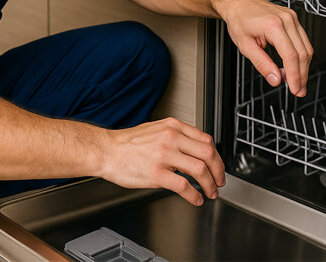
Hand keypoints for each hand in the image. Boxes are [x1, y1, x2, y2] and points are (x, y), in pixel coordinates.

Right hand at [99, 118, 224, 205]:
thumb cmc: (127, 144)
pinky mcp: (156, 173)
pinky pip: (183, 185)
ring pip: (199, 169)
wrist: (105, 151)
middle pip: (208, 153)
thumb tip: (194, 151)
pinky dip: (194, 195)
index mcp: (173, 126)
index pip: (206, 140)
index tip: (218, 167)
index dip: (217, 156)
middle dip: (218, 171)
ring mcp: (164, 155)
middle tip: (219, 182)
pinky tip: (195, 199)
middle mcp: (171, 138)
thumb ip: (176, 137)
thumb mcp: (156, 130)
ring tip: (210, 192)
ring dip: (210, 184)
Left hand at [221, 0, 313, 96]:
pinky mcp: (293, 19)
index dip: (295, 75)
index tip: (294, 89)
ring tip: (297, 82)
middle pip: (302, 53)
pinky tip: (294, 67)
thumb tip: (275, 78)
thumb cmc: (239, 19)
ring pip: (306, 48)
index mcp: (273, 26)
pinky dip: (301, 56)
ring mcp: (292, 18)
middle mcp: (286, 20)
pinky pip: (303, 41)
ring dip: (303, 67)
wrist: (240, 3)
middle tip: (298, 90)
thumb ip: (262, 63)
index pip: (290, 55)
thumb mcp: (245, 45)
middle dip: (302, 75)